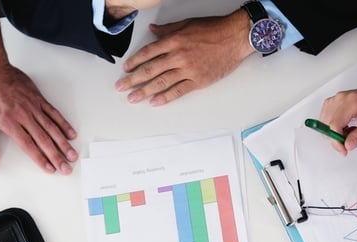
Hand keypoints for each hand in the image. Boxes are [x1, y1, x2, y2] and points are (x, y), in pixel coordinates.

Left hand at [0, 64, 77, 173]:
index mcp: (8, 122)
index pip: (28, 145)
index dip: (40, 158)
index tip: (50, 169)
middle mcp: (23, 114)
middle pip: (44, 139)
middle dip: (57, 156)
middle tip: (66, 168)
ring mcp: (33, 106)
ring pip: (52, 128)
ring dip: (64, 143)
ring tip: (72, 155)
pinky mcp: (39, 99)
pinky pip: (54, 113)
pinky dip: (64, 124)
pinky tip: (71, 134)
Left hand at [116, 10, 252, 106]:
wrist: (235, 37)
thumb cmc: (214, 29)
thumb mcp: (187, 23)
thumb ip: (168, 29)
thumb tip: (153, 30)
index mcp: (174, 40)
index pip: (148, 53)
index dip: (135, 61)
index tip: (126, 69)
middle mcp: (179, 55)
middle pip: (151, 70)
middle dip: (133, 79)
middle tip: (121, 87)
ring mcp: (188, 70)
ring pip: (161, 82)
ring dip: (145, 91)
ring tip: (133, 98)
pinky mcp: (198, 80)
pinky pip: (178, 91)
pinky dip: (165, 97)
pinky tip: (154, 102)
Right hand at [318, 83, 356, 155]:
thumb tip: (348, 145)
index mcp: (351, 102)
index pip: (335, 124)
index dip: (336, 141)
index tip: (343, 150)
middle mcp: (339, 99)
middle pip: (327, 125)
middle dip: (336, 138)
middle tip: (351, 141)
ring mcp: (334, 100)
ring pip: (324, 124)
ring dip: (335, 133)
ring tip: (350, 131)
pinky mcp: (331, 103)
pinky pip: (325, 120)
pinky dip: (333, 128)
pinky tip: (345, 127)